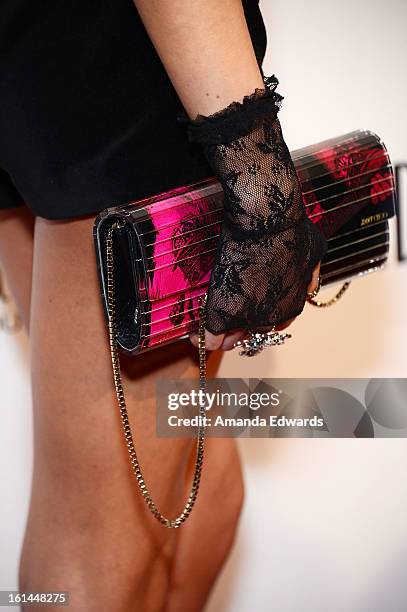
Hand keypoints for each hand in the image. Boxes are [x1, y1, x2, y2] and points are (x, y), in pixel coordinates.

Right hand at [180, 75, 326, 348]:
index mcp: (293, 305)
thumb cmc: (290, 230)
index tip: (249, 317)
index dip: (259, 321)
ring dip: (220, 337)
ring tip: (204, 336)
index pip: (275, 325)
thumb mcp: (312, 253)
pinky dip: (203, 338)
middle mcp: (273, 317)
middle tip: (226, 328)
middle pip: (252, 335)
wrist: (267, 219)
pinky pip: (211, 334)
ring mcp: (249, 316)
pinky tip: (195, 338)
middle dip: (239, 332)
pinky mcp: (225, 310)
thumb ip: (310, 274)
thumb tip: (311, 285)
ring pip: (231, 338)